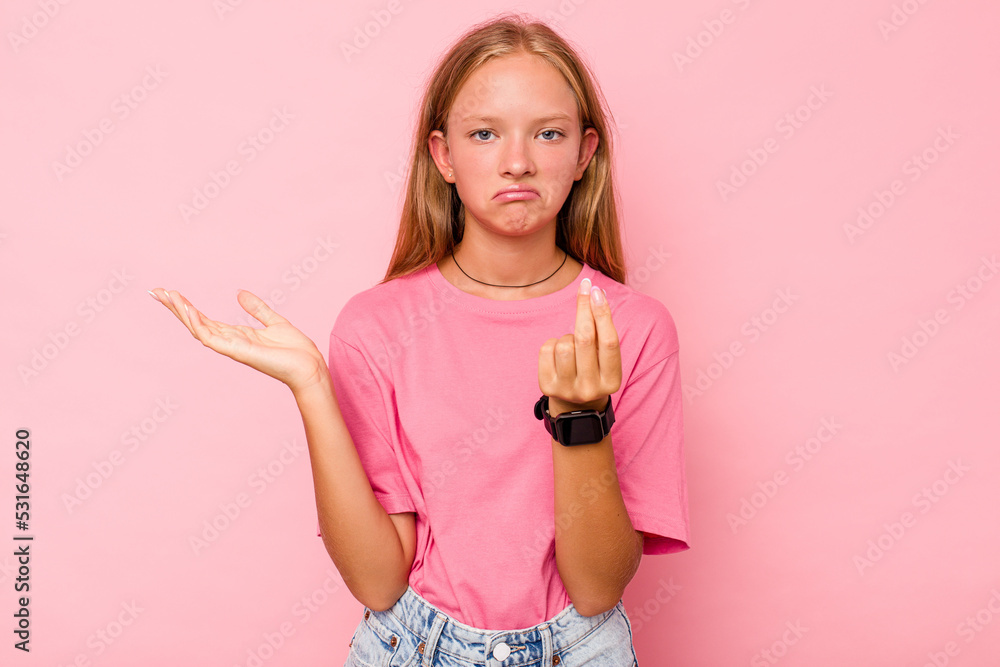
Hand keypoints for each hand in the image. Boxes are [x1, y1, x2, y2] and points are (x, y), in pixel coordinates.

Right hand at [149, 288, 328, 392]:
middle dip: (176, 308)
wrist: (309, 367)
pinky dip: (199, 324)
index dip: (187, 306)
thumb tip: (239, 293)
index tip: (170, 292)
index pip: (205, 319)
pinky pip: (212, 338)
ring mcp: (232, 348)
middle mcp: (230, 342)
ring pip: (198, 329)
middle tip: (156, 291)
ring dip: (182, 312)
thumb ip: (257, 308)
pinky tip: (188, 310)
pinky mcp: (238, 352)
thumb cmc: (295, 350)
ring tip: (167, 295)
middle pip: (196, 322)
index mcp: (237, 335)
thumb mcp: (274, 321)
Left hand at [538, 278, 621, 416]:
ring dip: (567, 336)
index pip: (609, 341)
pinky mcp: (547, 387)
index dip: (602, 313)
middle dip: (583, 308)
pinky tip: (558, 353)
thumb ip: (602, 331)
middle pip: (585, 338)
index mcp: (611, 381)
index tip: (596, 290)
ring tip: (572, 345)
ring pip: (564, 343)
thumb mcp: (604, 358)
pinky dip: (552, 343)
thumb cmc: (593, 370)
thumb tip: (596, 293)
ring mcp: (567, 389)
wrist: (574, 405)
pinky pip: (546, 349)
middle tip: (584, 289)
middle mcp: (590, 388)